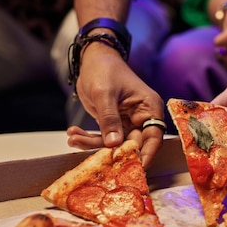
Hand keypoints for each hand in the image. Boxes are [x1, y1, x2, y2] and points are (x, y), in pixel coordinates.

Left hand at [69, 43, 165, 167]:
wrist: (92, 59)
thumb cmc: (104, 69)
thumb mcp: (104, 93)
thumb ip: (109, 120)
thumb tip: (114, 145)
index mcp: (148, 107)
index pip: (153, 136)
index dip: (146, 153)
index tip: (136, 168)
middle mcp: (142, 117)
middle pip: (132, 144)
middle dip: (110, 150)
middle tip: (93, 156)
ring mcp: (128, 122)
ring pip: (114, 143)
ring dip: (92, 143)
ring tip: (73, 138)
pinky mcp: (114, 125)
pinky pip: (104, 138)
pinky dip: (88, 138)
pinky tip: (73, 135)